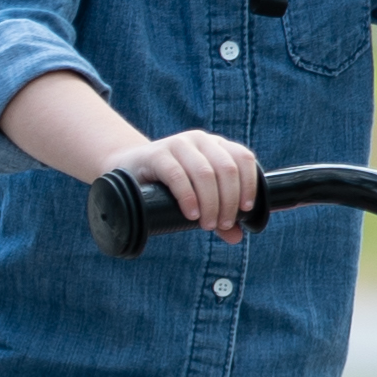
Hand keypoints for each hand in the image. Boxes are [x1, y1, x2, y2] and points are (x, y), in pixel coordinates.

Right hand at [110, 127, 258, 241]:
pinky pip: (178, 175)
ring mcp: (178, 144)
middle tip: (222, 224)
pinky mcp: (157, 154)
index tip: (244, 210)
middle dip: (228, 202)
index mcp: (216, 145)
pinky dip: (188, 198)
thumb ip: (218, 213)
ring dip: (211, 203)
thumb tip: (236, 237)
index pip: (243, 158)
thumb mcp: (197, 197)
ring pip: (206, 173)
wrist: (128, 169)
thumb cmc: (167, 185)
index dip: (249, 185)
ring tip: (207, 224)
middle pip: (226, 169)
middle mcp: (200, 140)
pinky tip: (191, 213)